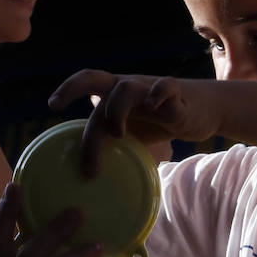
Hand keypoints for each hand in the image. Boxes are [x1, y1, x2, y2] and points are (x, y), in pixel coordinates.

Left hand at [49, 70, 216, 175]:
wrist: (203, 109)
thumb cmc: (161, 121)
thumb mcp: (134, 133)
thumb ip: (114, 145)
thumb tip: (92, 179)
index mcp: (116, 94)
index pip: (87, 84)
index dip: (68, 90)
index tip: (52, 105)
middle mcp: (128, 87)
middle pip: (95, 78)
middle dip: (72, 88)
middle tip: (55, 104)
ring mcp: (151, 89)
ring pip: (125, 88)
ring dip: (116, 111)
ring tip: (119, 135)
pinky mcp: (176, 94)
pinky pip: (165, 88)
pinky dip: (158, 95)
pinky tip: (155, 107)